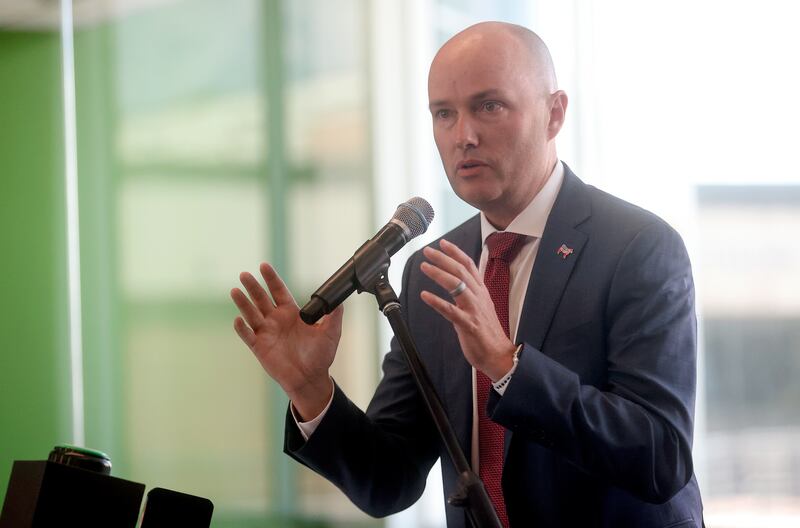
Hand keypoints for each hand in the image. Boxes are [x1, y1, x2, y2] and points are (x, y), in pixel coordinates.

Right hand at [230, 262, 342, 419]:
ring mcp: (266, 333)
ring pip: (251, 314)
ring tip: (235, 291)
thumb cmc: (320, 356)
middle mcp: (276, 320)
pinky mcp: (260, 347)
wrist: (311, 378)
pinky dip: (242, 328)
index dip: (271, 278)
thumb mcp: (331, 332)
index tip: (264, 266)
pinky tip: (239, 320)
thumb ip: (334, 315)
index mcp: (291, 313)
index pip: (278, 291)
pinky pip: (248, 336)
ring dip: (243, 303)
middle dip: (253, 286)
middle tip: (244, 275)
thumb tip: (339, 299)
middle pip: (261, 299)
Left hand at [419, 239, 516, 380]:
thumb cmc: (487, 332)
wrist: (499, 355)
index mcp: (481, 291)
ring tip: (424, 267)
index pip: (469, 265)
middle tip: (427, 251)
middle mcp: (478, 296)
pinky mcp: (468, 324)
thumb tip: (457, 283)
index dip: (455, 253)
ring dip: (438, 274)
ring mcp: (474, 309)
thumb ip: (470, 293)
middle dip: (443, 258)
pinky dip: (436, 301)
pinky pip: (450, 310)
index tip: (442, 243)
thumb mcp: (481, 307)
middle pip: (460, 271)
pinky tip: (424, 295)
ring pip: (456, 285)